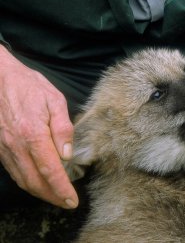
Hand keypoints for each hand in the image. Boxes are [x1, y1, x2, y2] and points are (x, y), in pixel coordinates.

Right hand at [0, 45, 77, 207]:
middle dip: (52, 197)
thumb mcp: (55, 100)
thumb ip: (63, 128)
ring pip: (22, 180)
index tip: (72, 201)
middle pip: (35, 182)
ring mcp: (5, 148)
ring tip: (56, 198)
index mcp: (33, 134)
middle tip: (67, 203)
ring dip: (40, 193)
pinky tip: (38, 184)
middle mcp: (16, 146)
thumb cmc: (30, 86)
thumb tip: (67, 155)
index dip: (62, 189)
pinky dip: (27, 183)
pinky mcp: (0, 147)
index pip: (50, 170)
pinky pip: (14, 171)